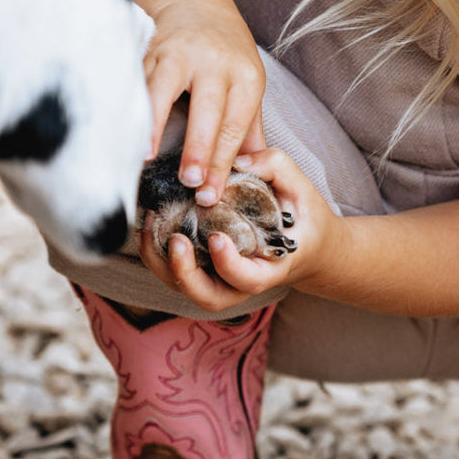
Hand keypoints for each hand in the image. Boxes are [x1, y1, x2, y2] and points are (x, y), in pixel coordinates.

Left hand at [140, 148, 340, 311]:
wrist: (307, 244)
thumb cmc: (303, 218)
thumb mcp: (301, 189)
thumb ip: (275, 168)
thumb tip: (237, 161)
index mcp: (271, 268)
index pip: (248, 280)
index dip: (229, 264)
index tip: (217, 237)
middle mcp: (242, 282)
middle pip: (208, 297)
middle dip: (186, 274)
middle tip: (176, 240)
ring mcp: (221, 279)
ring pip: (184, 287)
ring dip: (161, 263)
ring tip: (152, 224)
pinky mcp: (204, 269)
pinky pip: (174, 272)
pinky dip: (156, 253)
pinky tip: (150, 222)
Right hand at [143, 0, 266, 207]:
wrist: (197, 0)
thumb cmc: (225, 53)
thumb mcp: (247, 84)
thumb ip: (248, 130)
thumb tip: (251, 173)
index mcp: (246, 76)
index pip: (235, 126)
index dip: (224, 163)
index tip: (212, 195)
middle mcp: (215, 62)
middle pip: (209, 109)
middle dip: (200, 148)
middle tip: (192, 182)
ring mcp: (181, 53)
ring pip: (167, 90)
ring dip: (155, 125)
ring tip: (146, 157)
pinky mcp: (151, 49)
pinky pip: (140, 80)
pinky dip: (132, 106)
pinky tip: (123, 129)